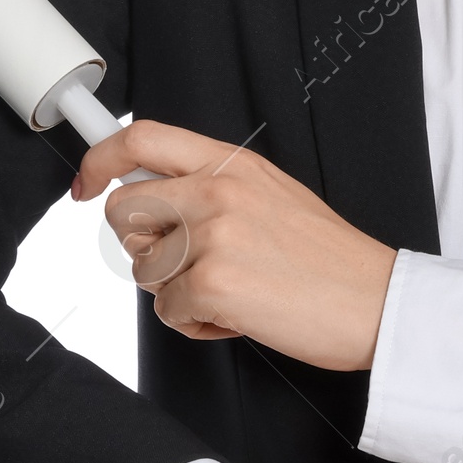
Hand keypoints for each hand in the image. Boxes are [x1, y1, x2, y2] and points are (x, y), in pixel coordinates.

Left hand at [71, 119, 395, 370]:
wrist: (376, 302)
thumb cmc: (329, 260)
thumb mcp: (272, 195)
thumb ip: (213, 186)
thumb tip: (152, 197)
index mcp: (233, 163)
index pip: (141, 138)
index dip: (99, 160)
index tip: (85, 185)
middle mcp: (218, 190)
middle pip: (123, 211)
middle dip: (143, 247)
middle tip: (187, 264)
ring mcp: (214, 235)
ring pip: (143, 269)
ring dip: (175, 292)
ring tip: (229, 292)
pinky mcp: (213, 283)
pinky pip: (166, 311)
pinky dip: (196, 323)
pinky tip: (238, 314)